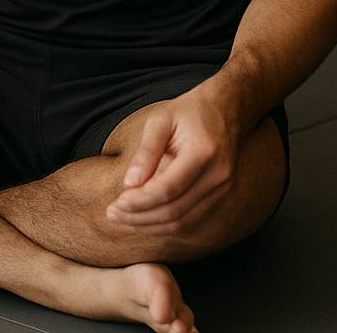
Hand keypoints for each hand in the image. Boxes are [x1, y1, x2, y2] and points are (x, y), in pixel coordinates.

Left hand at [105, 90, 239, 235]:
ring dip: (150, 226)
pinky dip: (165, 226)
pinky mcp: (220, 197)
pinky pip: (192, 222)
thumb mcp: (160, 121)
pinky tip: (143, 220)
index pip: (168, 189)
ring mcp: (223, 189)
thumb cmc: (187, 112)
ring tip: (122, 218)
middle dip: (140, 218)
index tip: (115, 204)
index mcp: (204, 151)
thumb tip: (129, 184)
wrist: (224, 110)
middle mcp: (218, 175)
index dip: (139, 201)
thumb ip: (146, 152)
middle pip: (176, 211)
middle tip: (112, 214)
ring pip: (184, 223)